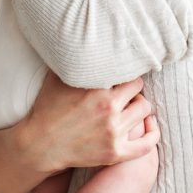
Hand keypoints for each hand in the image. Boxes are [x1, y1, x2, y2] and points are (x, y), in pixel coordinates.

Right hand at [17, 72, 159, 172]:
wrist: (39, 145)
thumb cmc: (47, 109)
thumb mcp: (56, 79)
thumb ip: (72, 61)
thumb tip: (78, 40)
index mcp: (97, 90)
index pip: (127, 74)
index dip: (125, 73)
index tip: (121, 76)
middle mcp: (108, 110)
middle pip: (139, 89)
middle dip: (133, 89)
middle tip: (125, 92)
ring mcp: (113, 133)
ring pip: (145, 111)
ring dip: (139, 107)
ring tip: (130, 106)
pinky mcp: (115, 153)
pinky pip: (147, 144)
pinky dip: (152, 134)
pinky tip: (149, 125)